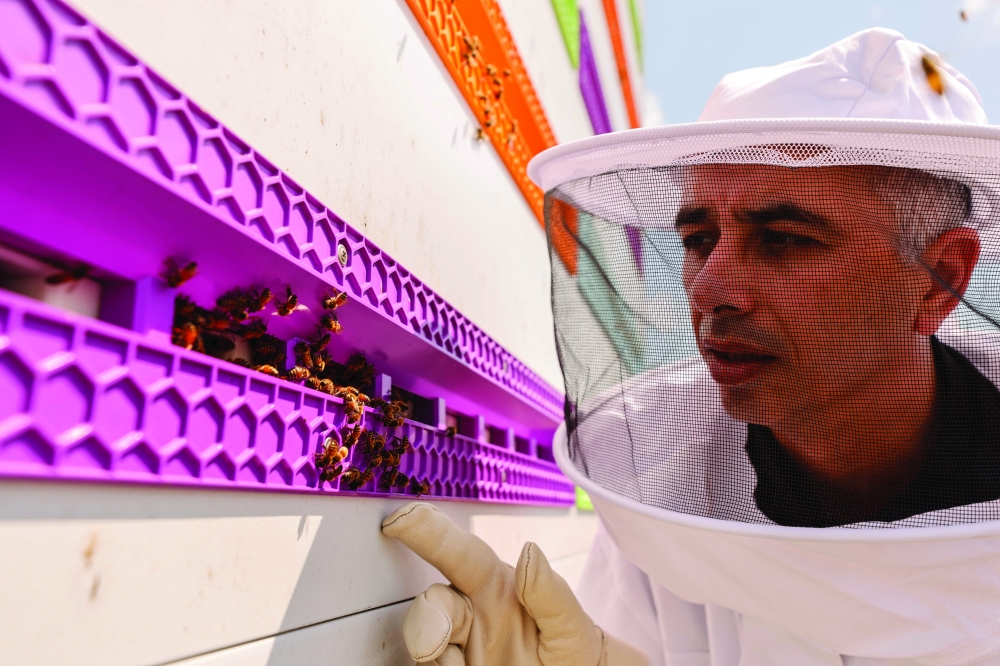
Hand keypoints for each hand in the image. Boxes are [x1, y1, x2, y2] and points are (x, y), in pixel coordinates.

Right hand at [381, 502, 647, 665]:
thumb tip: (529, 551)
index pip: (459, 554)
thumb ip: (550, 592)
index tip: (403, 518)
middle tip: (436, 640)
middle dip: (427, 618)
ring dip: (432, 652)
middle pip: (432, 605)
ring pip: (425, 644)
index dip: (430, 531)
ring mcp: (460, 652)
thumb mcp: (573, 624)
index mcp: (495, 588)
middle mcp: (470, 617)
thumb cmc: (573, 650)